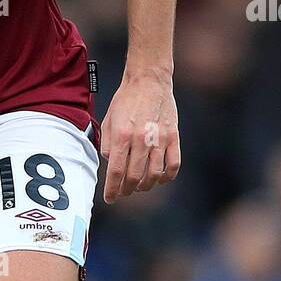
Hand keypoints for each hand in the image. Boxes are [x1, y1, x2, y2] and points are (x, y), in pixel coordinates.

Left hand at [100, 69, 179, 203]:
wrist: (148, 81)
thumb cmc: (125, 100)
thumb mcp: (108, 120)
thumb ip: (107, 145)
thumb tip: (110, 165)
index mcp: (121, 136)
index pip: (115, 172)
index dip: (112, 190)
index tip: (110, 199)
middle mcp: (140, 140)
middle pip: (134, 177)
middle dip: (127, 190)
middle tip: (124, 193)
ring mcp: (159, 139)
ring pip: (154, 174)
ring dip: (145, 185)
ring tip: (140, 186)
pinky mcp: (174, 137)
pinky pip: (174, 165)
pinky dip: (167, 177)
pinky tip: (160, 178)